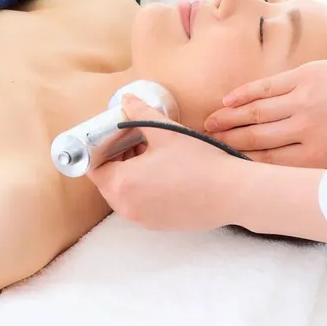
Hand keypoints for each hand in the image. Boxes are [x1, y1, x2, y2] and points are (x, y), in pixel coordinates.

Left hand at [87, 94, 242, 231]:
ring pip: (124, 193)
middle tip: (135, 141)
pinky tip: (166, 173)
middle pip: (107, 180)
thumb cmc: (198, 162)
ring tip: (154, 155)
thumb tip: (127, 100)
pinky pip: (140, 204)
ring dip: (131, 174)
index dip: (100, 148)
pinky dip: (144, 189)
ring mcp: (142, 219)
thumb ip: (139, 113)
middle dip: (117, 160)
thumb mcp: (165, 131)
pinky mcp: (158, 225)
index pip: (93, 166)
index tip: (113, 137)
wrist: (233, 193)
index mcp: (121, 183)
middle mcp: (126, 206)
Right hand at [203, 55, 326, 167]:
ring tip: (208, 124)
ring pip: (255, 113)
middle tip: (205, 146)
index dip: (241, 166)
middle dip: (227, 144)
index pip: (268, 165)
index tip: (222, 167)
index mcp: (317, 157)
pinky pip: (267, 87)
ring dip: (228, 120)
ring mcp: (303, 101)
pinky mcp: (304, 77)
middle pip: (255, 139)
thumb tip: (291, 183)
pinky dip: (245, 94)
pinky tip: (228, 100)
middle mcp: (306, 130)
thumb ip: (322, 173)